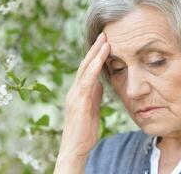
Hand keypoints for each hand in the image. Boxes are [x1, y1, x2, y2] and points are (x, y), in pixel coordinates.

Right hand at [54, 32, 109, 172]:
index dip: (95, 55)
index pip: (88, 69)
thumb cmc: (85, 129)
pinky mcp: (79, 101)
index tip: (105, 42)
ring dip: (95, 53)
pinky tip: (101, 57)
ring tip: (105, 40)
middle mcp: (75, 89)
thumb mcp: (92, 107)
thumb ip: (95, 94)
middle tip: (105, 34)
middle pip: (85, 64)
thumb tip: (101, 82)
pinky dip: (94, 67)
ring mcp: (75, 94)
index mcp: (80, 91)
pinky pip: (87, 81)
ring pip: (85, 69)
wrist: (76, 147)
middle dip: (95, 49)